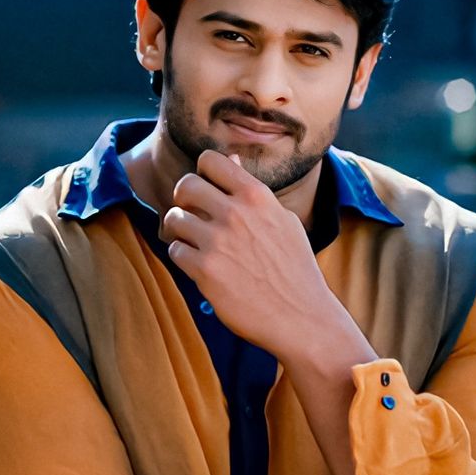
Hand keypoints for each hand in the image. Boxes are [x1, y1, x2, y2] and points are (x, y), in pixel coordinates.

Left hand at [162, 149, 339, 360]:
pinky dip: (183, 257)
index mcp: (257, 196)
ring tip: (195, 243)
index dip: (202, 173)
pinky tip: (199, 265)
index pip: (211, 160)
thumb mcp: (282, 220)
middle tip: (191, 215)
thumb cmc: (294, 268)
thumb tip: (231, 158)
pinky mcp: (205, 270)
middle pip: (185, 185)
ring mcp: (219, 242)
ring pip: (174, 218)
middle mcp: (236, 213)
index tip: (206, 189)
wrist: (301, 316)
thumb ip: (252, 191)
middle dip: (183, 199)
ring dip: (179, 230)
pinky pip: (175, 250)